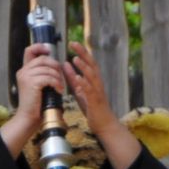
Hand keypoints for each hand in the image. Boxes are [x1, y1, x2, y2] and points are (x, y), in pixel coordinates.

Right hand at [0, 44, 66, 155]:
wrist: (28, 119)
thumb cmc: (36, 106)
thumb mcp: (39, 87)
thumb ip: (43, 75)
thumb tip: (56, 66)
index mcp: (24, 71)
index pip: (29, 50)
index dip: (40, 47)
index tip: (49, 52)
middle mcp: (23, 71)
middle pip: (43, 59)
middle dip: (55, 66)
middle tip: (60, 77)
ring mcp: (26, 77)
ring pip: (48, 69)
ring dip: (58, 77)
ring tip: (60, 87)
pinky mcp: (32, 83)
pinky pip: (49, 77)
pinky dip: (57, 83)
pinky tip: (59, 90)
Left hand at [65, 42, 140, 168]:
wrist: (104, 125)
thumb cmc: (93, 108)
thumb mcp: (80, 91)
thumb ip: (73, 78)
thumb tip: (65, 64)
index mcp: (93, 80)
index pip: (88, 62)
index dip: (81, 51)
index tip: (72, 42)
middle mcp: (97, 83)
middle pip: (92, 64)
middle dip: (83, 53)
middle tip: (73, 43)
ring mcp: (98, 92)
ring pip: (92, 76)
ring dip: (84, 67)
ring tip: (76, 58)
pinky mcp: (96, 101)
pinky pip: (90, 91)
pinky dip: (84, 84)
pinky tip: (78, 79)